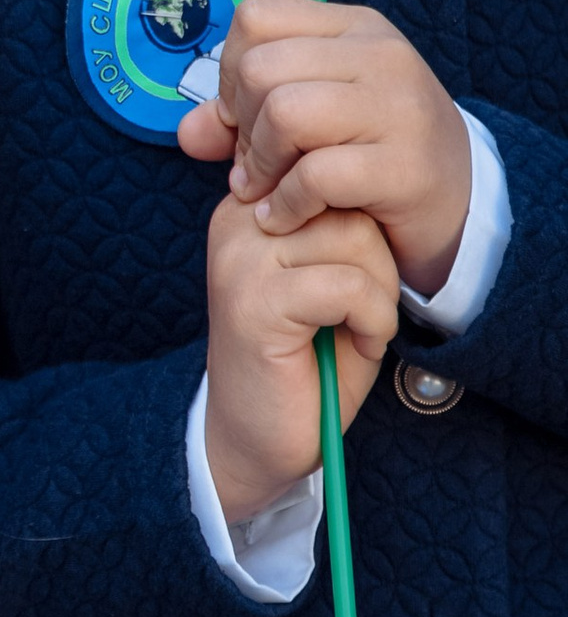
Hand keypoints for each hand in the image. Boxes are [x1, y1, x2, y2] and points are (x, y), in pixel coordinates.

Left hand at [177, 0, 473, 297]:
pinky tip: (286, 217)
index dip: (230, 72)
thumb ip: (241, 119)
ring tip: (264, 191)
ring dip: (260, 165)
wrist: (456, 206)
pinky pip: (315, 175)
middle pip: (261, 69)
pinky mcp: (406, 166)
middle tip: (252, 166)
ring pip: (285, 113)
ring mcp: (399, 107)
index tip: (244, 117)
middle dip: (241, 126)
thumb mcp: (309, 121)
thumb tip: (189, 133)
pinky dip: (285, 205)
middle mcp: (381, 55)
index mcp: (353, 28)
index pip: (256, 18)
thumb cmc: (370, 154)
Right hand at [201, 180, 401, 530]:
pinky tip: (357, 347)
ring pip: (354, 239)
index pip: (331, 174)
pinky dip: (373, 321)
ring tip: (359, 329)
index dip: (366, 230)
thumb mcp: (330, 279)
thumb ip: (343, 230)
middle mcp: (237, 224)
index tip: (354, 284)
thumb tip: (374, 192)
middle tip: (367, 312)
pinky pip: (349, 287)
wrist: (254, 442)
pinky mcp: (255, 304)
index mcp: (251, 209)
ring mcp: (241, 262)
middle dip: (380, 262)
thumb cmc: (303, 364)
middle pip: (347, 202)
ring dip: (379, 293)